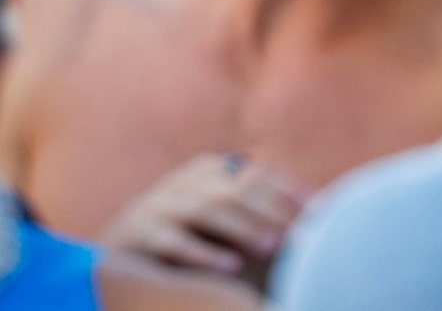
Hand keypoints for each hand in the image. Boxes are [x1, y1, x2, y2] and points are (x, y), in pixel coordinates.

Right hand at [104, 154, 306, 278]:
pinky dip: (204, 254)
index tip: (319, 211)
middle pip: (235, 188)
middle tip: (301, 234)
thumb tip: (320, 217)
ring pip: (207, 208)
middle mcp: (183, 181)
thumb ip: (259, 218)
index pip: (254, 175)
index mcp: (207, 172)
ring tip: (274, 248)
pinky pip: (173, 241)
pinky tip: (231, 268)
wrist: (121, 259)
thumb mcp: (222, 226)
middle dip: (271, 211)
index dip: (288, 190)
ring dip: (244, 228)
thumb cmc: (185, 244)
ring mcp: (157, 203)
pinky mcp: (136, 233)